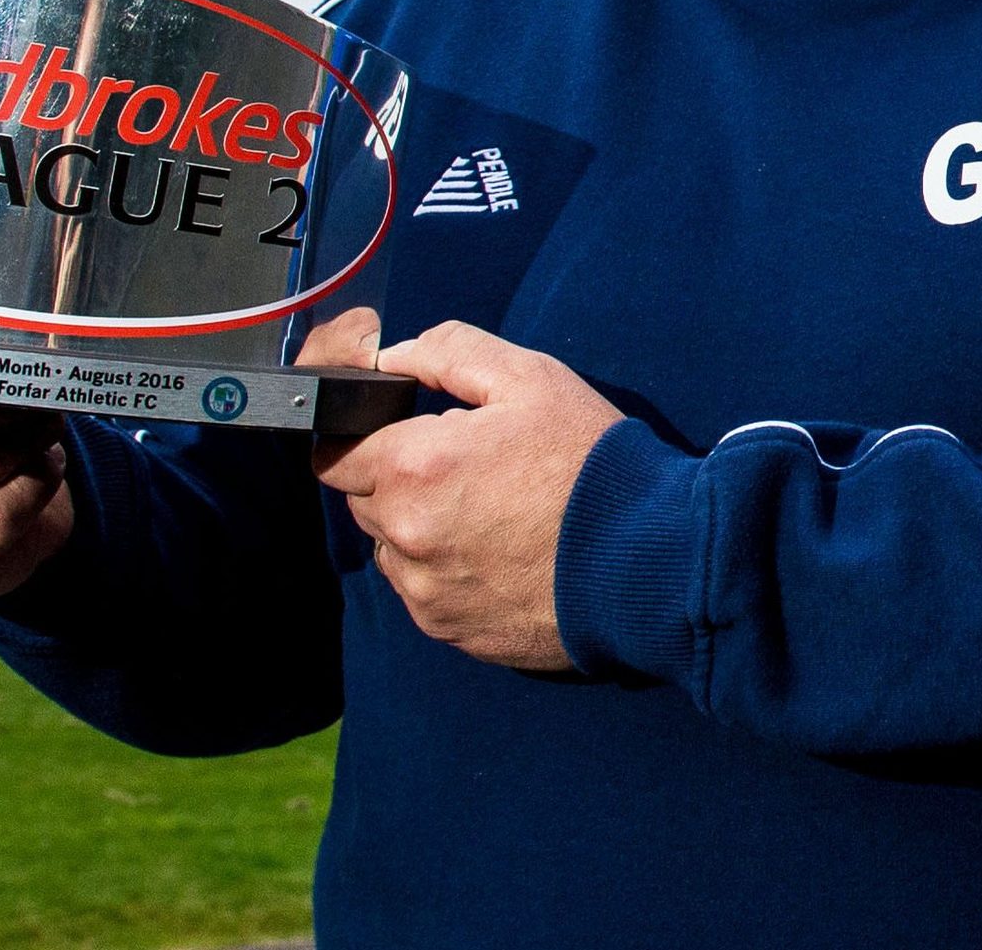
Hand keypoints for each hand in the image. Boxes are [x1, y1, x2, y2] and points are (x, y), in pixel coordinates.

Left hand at [309, 316, 622, 671]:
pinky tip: (503, 554)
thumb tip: (391, 355)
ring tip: (493, 514)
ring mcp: (424, 589)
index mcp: (414, 467)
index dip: (366, 437)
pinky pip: (423, 592)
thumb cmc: (592, 464)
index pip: (334, 453)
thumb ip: (449, 352)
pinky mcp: (447, 629)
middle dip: (400, 480)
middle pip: (365, 501)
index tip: (405, 434)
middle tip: (469, 468)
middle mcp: (405, 535)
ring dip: (422, 528)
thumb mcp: (532, 379)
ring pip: (393, 549)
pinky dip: (448, 572)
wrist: (647, 560)